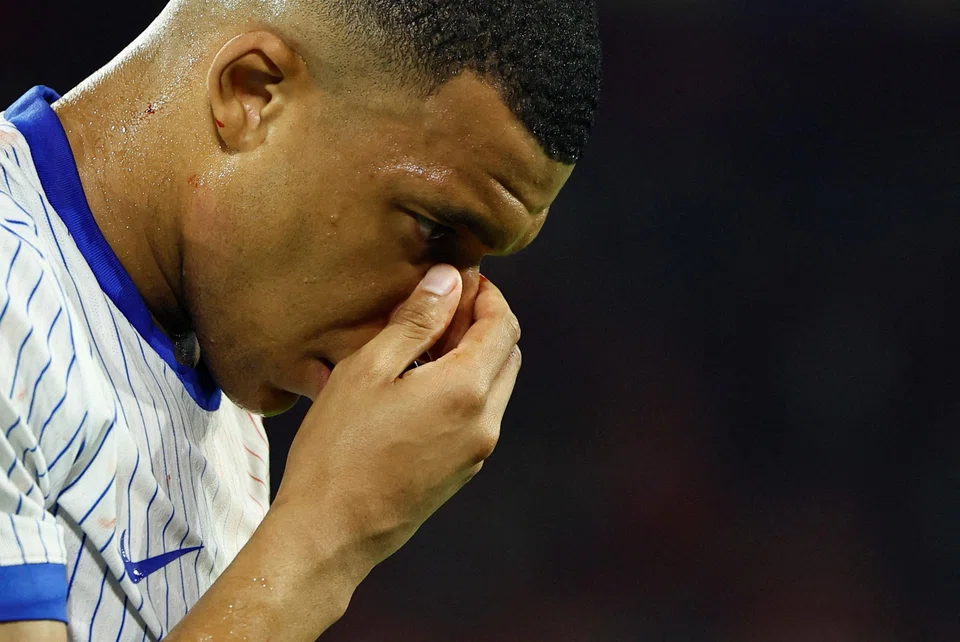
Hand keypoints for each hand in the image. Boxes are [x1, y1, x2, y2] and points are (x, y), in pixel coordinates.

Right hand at [273, 264, 521, 567]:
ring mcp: (477, 451)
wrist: (331, 530)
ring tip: (423, 344)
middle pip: (507, 353)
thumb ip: (416, 320)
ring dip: (474, 356)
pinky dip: (464, 387)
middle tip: (440, 307)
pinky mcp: (463, 471)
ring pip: (495, 385)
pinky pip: (479, 414)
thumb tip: (450, 280)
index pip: (502, 324)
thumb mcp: (369, 368)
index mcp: (467, 389)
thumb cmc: (339, 446)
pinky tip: (420, 383)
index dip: (486, 294)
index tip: (460, 278)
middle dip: (483, 322)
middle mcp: (485, 421)